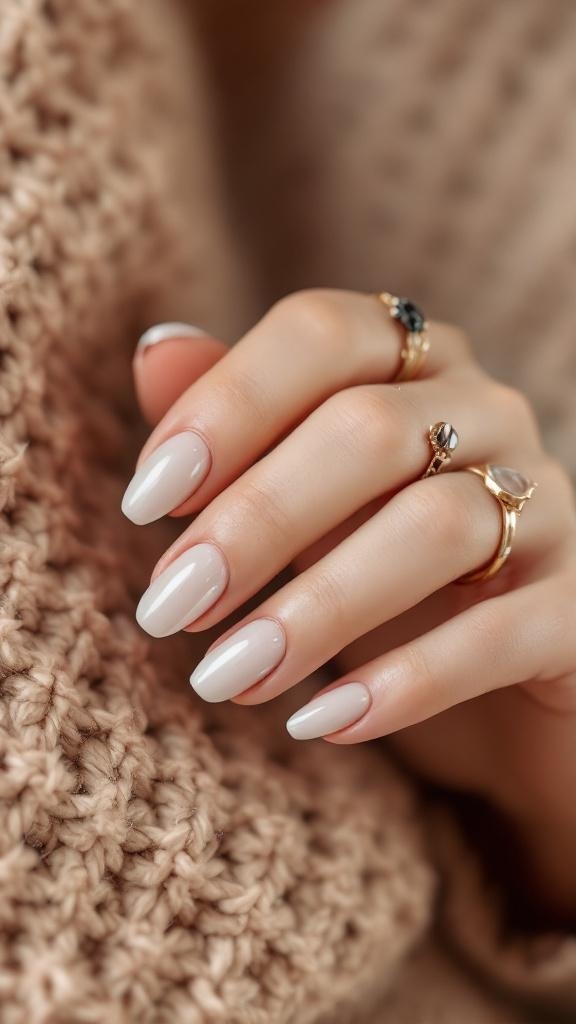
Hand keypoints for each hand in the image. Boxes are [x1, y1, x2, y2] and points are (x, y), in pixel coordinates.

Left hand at [124, 294, 575, 909]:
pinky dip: (407, 681)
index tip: (146, 501)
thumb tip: (154, 351)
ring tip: (225, 677)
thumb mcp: (296, 503)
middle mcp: (487, 412)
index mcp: (412, 364)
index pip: (320, 333)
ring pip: (436, 525)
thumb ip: (234, 426)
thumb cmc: (378, 578)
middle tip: (169, 608)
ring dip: (317, 608)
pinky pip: (502, 632)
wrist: (499, 687)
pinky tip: (322, 723)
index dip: (225, 404)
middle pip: (368, 429)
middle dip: (255, 519)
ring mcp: (547, 504)